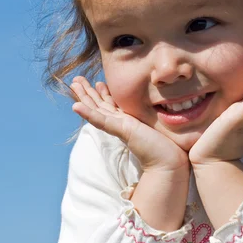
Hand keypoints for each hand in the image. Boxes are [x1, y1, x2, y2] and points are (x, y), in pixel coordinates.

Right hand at [70, 77, 189, 173]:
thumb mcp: (155, 126)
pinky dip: (88, 114)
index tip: (98, 82)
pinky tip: (76, 107)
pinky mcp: (122, 130)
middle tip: (75, 80)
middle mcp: (121, 123)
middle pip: (99, 106)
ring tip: (73, 85)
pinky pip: (102, 120)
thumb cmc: (166, 147)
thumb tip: (157, 111)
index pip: (111, 105)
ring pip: (96, 110)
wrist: (169, 163)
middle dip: (88, 92)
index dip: (102, 94)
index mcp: (128, 122)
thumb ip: (150, 119)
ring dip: (83, 98)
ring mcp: (119, 127)